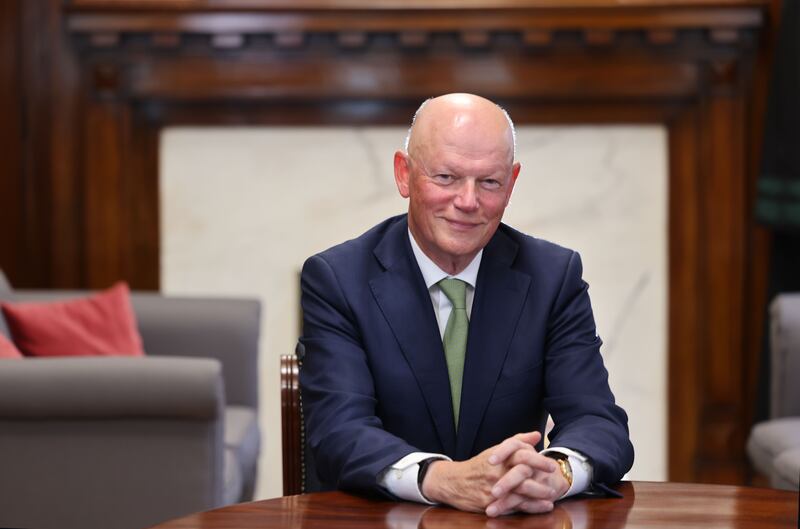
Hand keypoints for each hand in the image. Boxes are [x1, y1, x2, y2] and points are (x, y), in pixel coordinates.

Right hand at [420, 432, 557, 513]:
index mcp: (499, 456)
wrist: (453, 481)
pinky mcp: (490, 502)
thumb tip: (536, 435)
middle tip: (554, 485)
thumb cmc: (478, 465)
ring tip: (551, 498)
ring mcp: (493, 487)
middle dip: (540, 481)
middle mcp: (496, 471)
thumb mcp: (496, 450)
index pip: (521, 455)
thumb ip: (517, 441)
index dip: (538, 460)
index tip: (551, 466)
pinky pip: (513, 506)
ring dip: (537, 496)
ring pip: (519, 492)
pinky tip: (541, 507)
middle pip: (522, 474)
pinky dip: (529, 507)